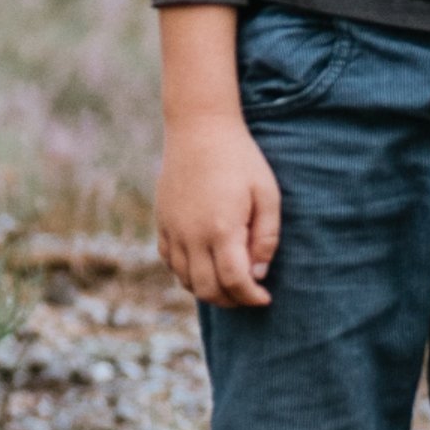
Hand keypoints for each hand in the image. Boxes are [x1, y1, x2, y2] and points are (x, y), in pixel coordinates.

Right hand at [157, 111, 280, 304]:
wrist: (199, 128)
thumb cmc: (240, 158)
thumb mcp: (267, 193)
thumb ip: (267, 236)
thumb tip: (259, 273)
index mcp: (222, 228)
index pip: (234, 281)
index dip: (251, 297)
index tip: (265, 298)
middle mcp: (192, 235)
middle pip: (207, 289)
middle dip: (231, 300)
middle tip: (249, 296)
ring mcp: (173, 230)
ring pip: (185, 280)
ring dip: (208, 291)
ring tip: (230, 285)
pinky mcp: (162, 222)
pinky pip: (169, 262)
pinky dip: (187, 274)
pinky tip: (204, 267)